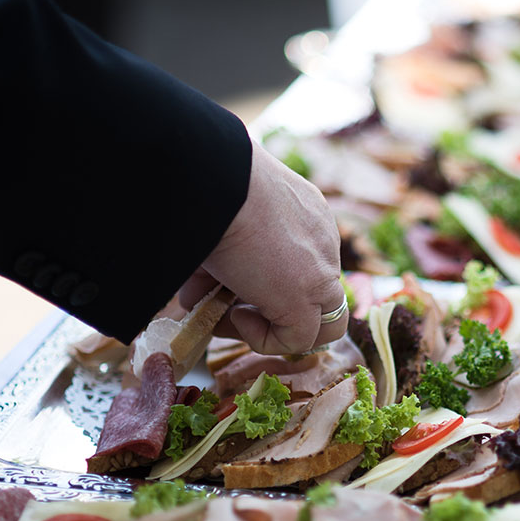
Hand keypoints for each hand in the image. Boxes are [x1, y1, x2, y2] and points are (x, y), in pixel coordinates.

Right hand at [179, 141, 345, 353]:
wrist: (212, 179)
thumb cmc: (207, 190)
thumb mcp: (220, 224)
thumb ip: (220, 260)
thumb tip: (197, 294)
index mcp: (307, 215)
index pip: (300, 262)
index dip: (261, 281)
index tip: (224, 281)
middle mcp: (322, 242)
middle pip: (310, 292)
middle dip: (266, 306)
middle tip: (223, 305)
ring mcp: (320, 272)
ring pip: (322, 322)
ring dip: (270, 327)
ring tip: (222, 315)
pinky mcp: (306, 299)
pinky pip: (299, 341)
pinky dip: (263, 339)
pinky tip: (231, 316)